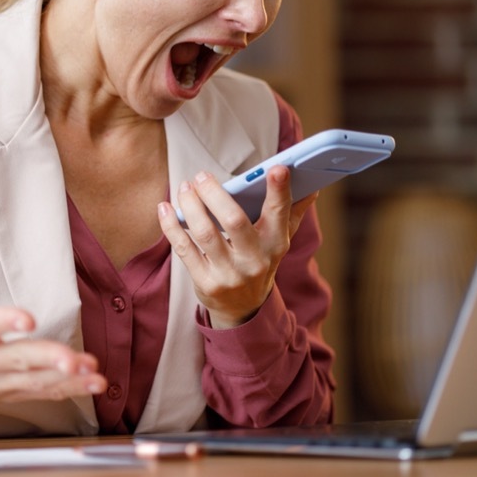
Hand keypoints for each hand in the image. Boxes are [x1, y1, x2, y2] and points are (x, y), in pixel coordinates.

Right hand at [0, 250, 106, 408]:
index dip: (4, 323)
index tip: (28, 320)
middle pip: (17, 359)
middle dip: (47, 359)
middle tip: (72, 359)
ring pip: (34, 380)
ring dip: (66, 379)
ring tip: (92, 372)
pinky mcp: (11, 393)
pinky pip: (42, 393)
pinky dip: (68, 390)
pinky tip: (91, 384)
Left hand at [158, 166, 316, 328]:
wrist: (243, 308)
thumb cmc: (259, 260)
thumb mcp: (278, 240)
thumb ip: (292, 212)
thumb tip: (311, 187)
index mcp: (276, 244)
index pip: (279, 214)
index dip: (279, 191)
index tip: (277, 168)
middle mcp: (254, 261)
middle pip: (234, 221)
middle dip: (215, 194)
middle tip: (202, 175)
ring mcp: (229, 274)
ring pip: (205, 233)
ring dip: (190, 205)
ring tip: (185, 187)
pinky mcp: (205, 283)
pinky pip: (184, 249)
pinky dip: (171, 226)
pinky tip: (165, 208)